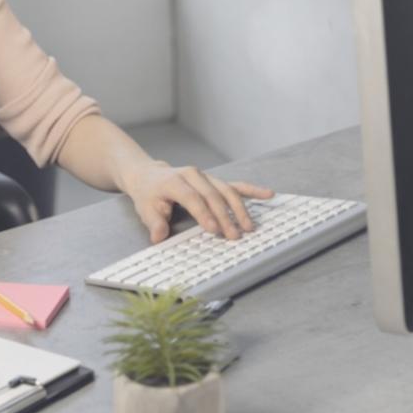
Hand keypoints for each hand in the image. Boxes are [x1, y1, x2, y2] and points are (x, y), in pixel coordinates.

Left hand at [123, 162, 273, 242]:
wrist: (150, 175)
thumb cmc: (149, 194)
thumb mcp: (145, 208)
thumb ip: (154, 222)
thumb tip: (158, 237)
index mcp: (174, 181)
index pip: (192, 198)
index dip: (203, 213)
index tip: (214, 229)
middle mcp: (193, 175)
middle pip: (213, 195)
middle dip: (225, 216)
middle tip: (234, 235)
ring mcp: (206, 176)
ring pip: (226, 190)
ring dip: (240, 208)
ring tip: (249, 226)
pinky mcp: (214, 180)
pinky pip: (235, 185)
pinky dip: (252, 190)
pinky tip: (267, 194)